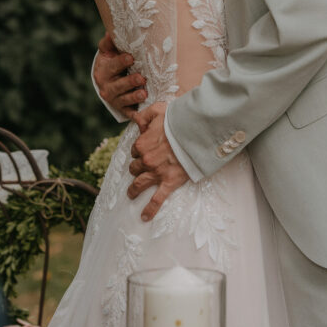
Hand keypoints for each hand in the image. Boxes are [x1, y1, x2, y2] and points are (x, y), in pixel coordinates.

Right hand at [93, 33, 146, 118]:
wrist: (107, 83)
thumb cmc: (111, 63)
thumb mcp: (108, 53)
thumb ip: (109, 43)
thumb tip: (111, 32)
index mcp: (103, 71)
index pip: (112, 66)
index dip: (121, 62)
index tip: (131, 57)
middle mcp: (107, 87)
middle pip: (118, 85)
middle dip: (130, 82)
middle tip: (141, 77)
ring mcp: (115, 100)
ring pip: (124, 100)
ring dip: (134, 97)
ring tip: (144, 93)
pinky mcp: (123, 110)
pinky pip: (130, 113)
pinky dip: (137, 115)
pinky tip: (145, 114)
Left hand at [127, 102, 188, 220]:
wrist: (195, 131)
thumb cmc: (178, 119)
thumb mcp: (157, 110)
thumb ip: (144, 115)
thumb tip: (135, 121)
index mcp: (142, 144)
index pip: (135, 150)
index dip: (139, 150)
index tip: (145, 149)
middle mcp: (146, 160)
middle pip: (135, 168)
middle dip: (137, 168)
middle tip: (140, 169)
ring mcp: (157, 173)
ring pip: (140, 183)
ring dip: (134, 189)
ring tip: (131, 194)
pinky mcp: (169, 182)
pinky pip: (157, 199)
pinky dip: (150, 209)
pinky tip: (144, 217)